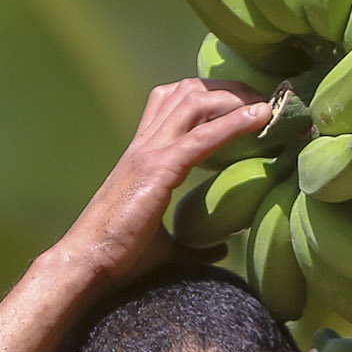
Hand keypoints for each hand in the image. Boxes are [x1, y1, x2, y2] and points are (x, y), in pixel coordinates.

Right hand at [54, 80, 271, 287]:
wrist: (87, 263)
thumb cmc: (119, 258)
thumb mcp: (165, 247)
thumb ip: (193, 244)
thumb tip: (220, 248)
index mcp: (143, 155)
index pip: (173, 102)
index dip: (210, 95)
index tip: (245, 104)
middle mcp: (145, 144)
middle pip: (187, 90)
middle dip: (228, 88)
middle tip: (261, 100)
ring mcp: (149, 153)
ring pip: (194, 100)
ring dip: (235, 97)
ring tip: (264, 105)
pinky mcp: (158, 169)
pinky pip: (203, 136)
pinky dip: (235, 122)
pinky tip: (261, 118)